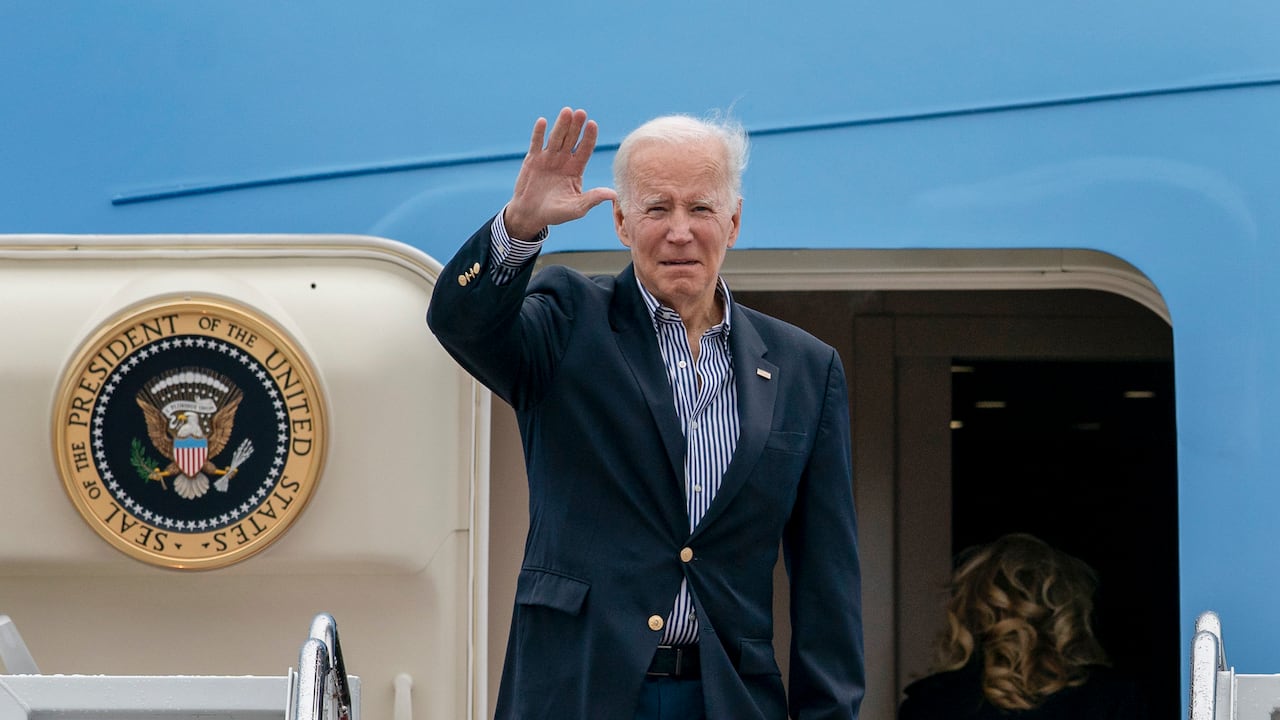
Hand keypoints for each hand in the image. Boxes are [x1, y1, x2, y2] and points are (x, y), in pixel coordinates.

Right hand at [504, 107, 617, 239]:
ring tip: (567, 111)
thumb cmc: (556, 213)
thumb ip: (593, 199)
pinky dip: (538, 133)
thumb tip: (614, 195)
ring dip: (561, 125)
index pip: (585, 149)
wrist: (531, 215)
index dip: (589, 137)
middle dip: (576, 126)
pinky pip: (536, 143)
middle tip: (581, 113)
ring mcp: (548, 158)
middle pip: (572, 139)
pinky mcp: (533, 159)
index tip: (593, 125)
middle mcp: (563, 160)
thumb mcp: (577, 208)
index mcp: (576, 169)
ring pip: (556, 138)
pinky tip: (542, 121)